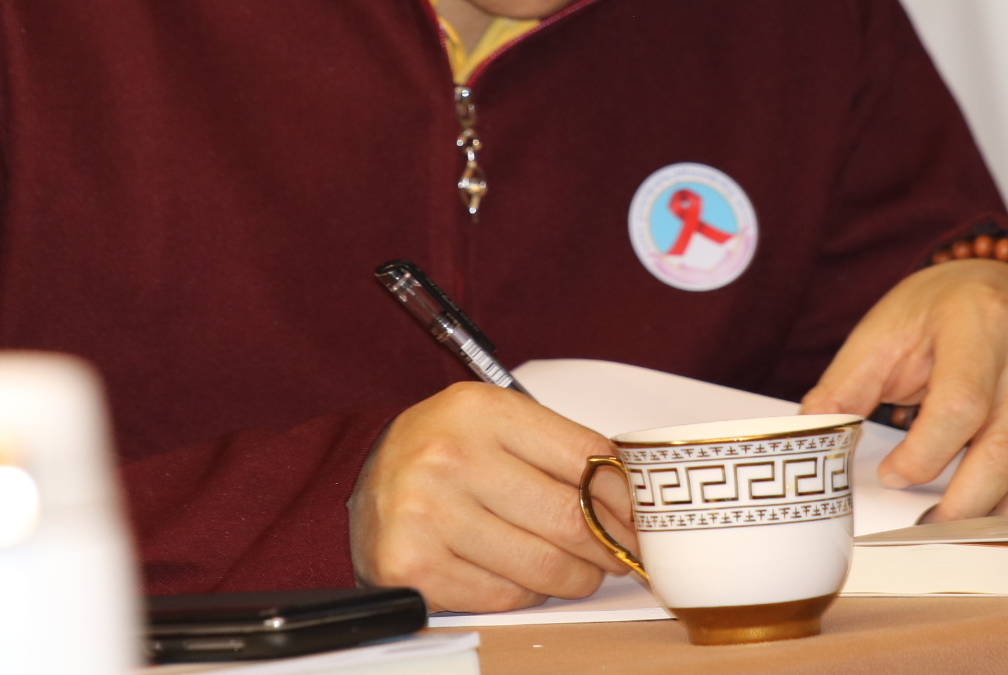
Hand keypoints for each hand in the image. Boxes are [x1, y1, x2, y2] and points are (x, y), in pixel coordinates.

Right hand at [349, 383, 634, 611]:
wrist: (362, 476)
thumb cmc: (447, 449)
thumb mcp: (498, 423)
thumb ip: (560, 450)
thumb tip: (635, 499)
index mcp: (481, 410)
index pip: (585, 460)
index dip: (628, 499)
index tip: (645, 521)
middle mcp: (450, 458)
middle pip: (570, 520)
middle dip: (609, 547)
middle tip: (620, 556)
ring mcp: (427, 515)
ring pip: (543, 568)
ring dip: (575, 577)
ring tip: (577, 570)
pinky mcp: (412, 567)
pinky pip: (503, 597)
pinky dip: (526, 594)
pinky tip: (521, 577)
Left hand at [798, 259, 1007, 520]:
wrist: (1003, 279)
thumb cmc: (940, 312)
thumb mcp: (883, 331)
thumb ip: (845, 385)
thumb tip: (809, 437)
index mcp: (980, 318)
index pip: (960, 405)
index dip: (923, 456)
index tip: (891, 476)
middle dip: (965, 504)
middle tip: (929, 526)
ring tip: (971, 529)